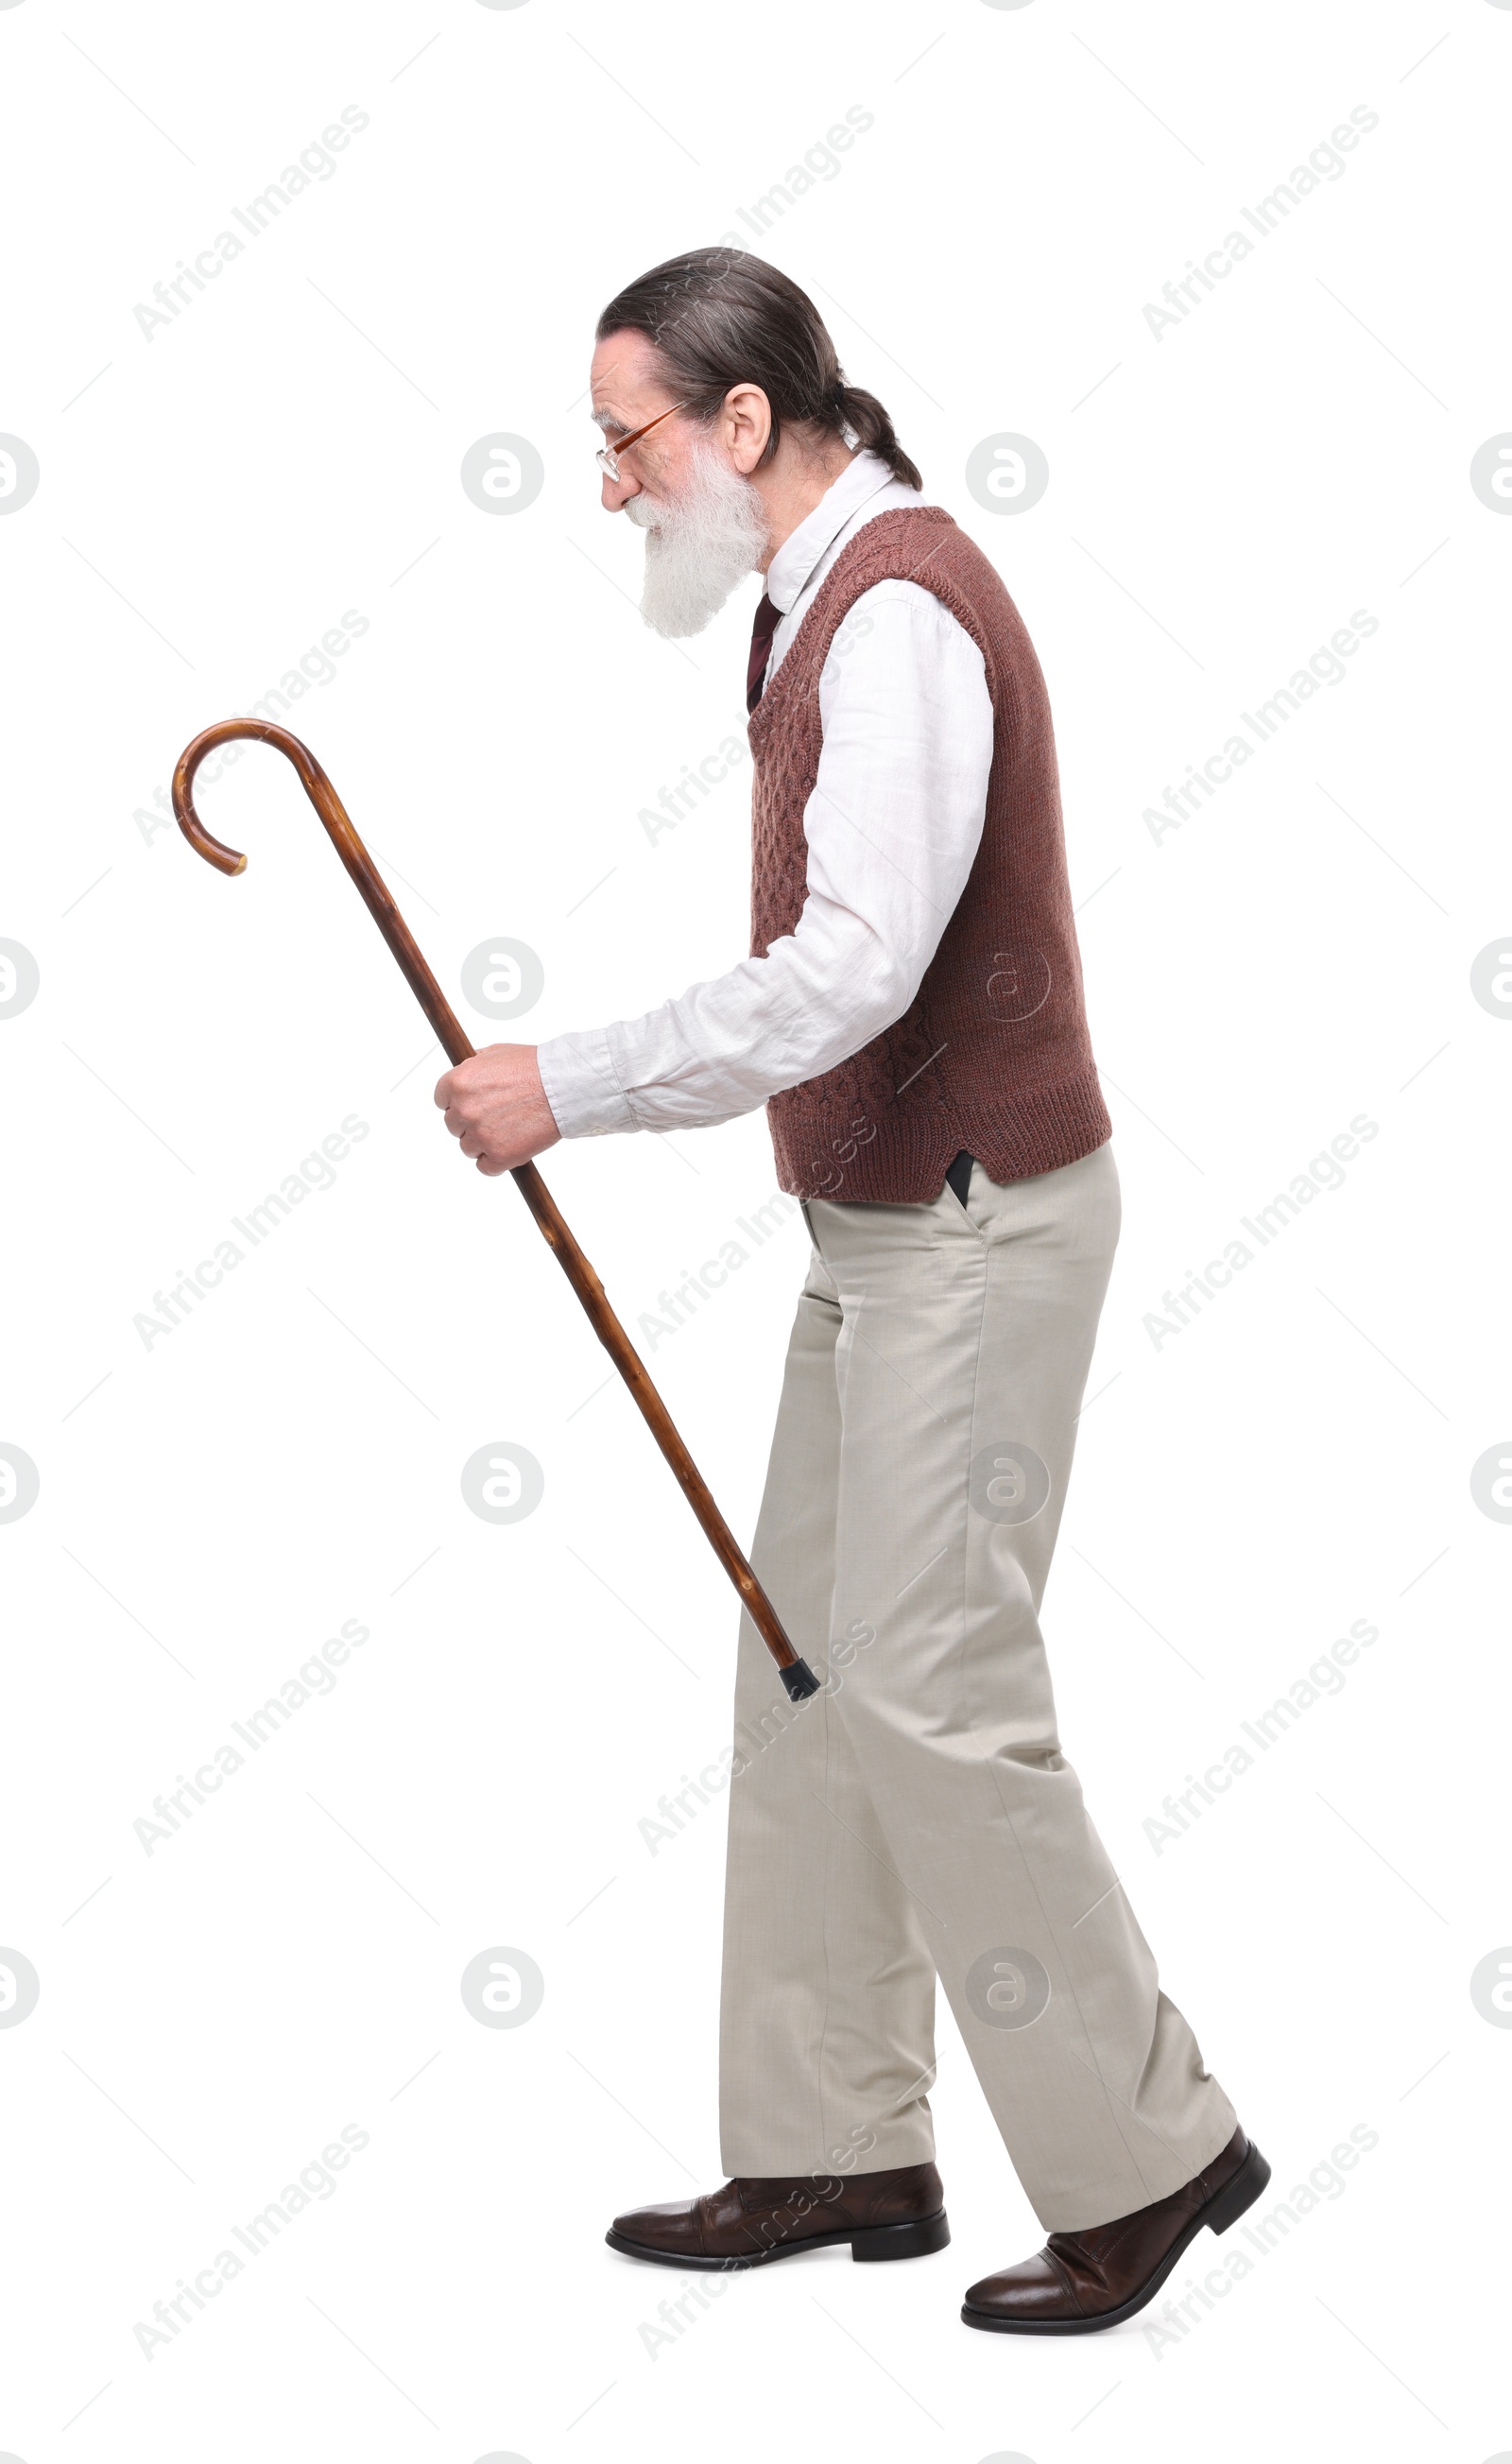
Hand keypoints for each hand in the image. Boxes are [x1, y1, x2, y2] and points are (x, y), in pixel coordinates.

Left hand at [434, 1044, 561, 1175]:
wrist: (563, 1086)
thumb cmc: (535, 1068)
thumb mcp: (496, 1053)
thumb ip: (473, 1065)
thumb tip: (465, 1071)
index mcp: (458, 1083)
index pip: (441, 1100)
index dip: (458, 1102)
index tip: (471, 1104)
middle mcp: (464, 1110)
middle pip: (453, 1125)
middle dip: (471, 1122)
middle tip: (494, 1116)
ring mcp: (480, 1135)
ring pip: (468, 1147)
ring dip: (483, 1142)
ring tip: (507, 1130)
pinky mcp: (498, 1156)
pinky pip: (484, 1167)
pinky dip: (495, 1162)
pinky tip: (508, 1148)